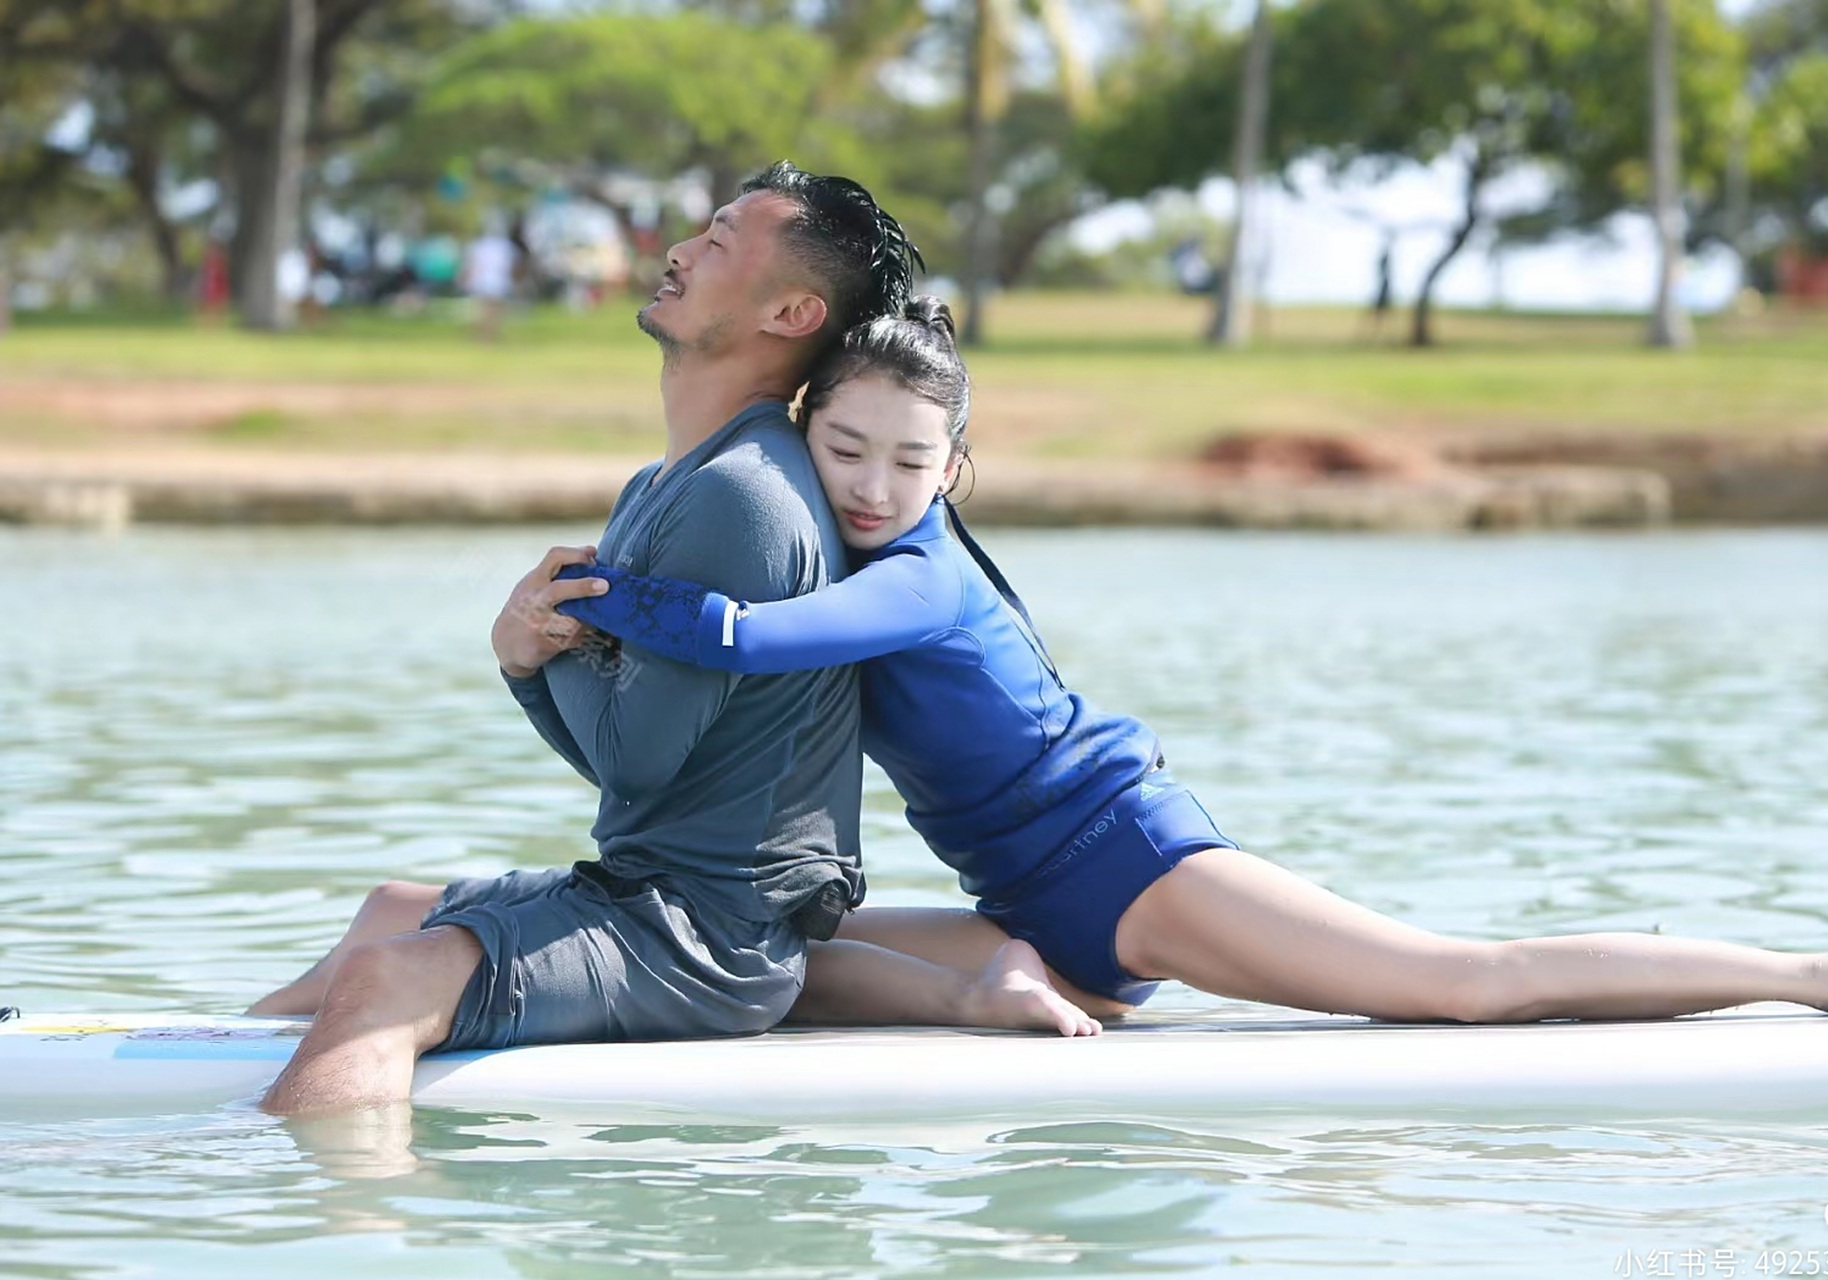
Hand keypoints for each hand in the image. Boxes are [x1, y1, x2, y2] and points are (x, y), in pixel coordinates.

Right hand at [491, 545, 609, 678]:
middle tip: (605, 586)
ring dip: (586, 621)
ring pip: (572, 622)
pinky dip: (580, 636)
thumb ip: (558, 571)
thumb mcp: (534, 585)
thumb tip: (592, 551)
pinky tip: (577, 635)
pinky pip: (573, 639)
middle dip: (583, 586)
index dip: (577, 554)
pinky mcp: (544, 644)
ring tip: (590, 619)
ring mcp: (538, 624)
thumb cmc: (526, 608)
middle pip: (559, 590)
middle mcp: (534, 600)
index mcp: (534, 581)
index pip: (554, 557)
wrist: (505, 643)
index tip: (593, 557)